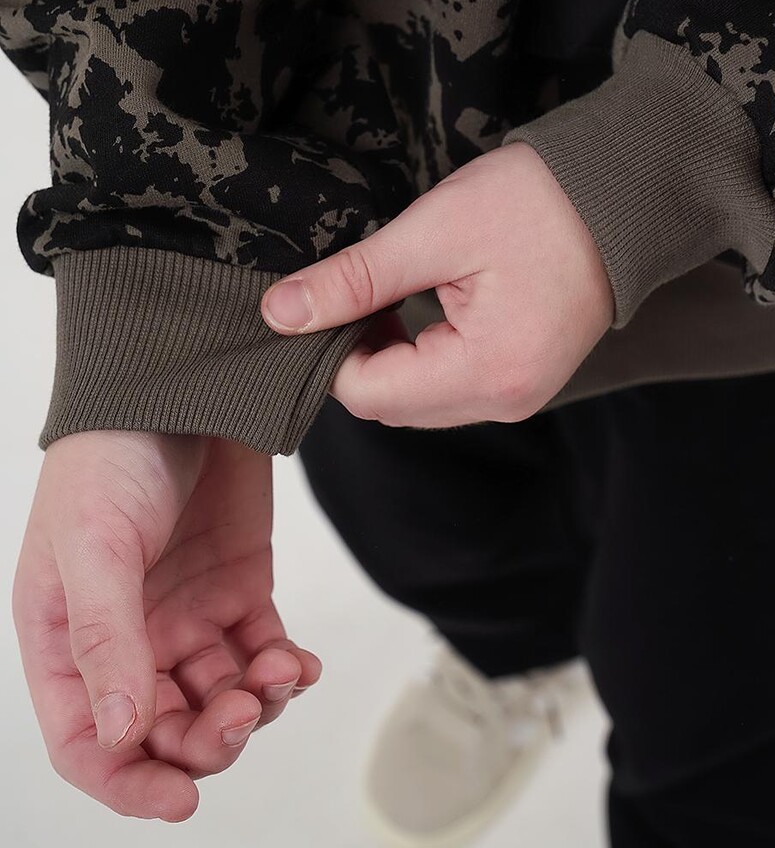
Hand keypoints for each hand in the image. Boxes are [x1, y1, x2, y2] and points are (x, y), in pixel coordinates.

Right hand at [12, 431, 319, 820]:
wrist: (180, 381)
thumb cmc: (110, 455)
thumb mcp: (93, 544)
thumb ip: (105, 639)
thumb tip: (121, 735)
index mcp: (67, 637)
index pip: (90, 741)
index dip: (130, 783)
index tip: (180, 798)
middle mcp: (127, 637)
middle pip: (165, 730)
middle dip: (207, 741)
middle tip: (244, 712)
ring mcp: (187, 615)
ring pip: (223, 699)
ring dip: (256, 705)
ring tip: (280, 674)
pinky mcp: (240, 587)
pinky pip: (264, 652)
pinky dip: (286, 669)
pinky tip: (301, 664)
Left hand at [261, 141, 614, 426]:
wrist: (621, 193)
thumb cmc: (538, 202)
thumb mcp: (433, 231)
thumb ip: (354, 279)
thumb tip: (280, 314)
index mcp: (488, 371)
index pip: (370, 395)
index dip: (328, 351)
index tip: (319, 301)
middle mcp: (506, 400)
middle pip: (392, 406)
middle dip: (355, 356)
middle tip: (348, 292)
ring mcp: (520, 394)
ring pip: (418, 401)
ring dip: (386, 357)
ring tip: (385, 293)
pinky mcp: (523, 377)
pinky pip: (450, 387)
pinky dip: (419, 356)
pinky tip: (416, 306)